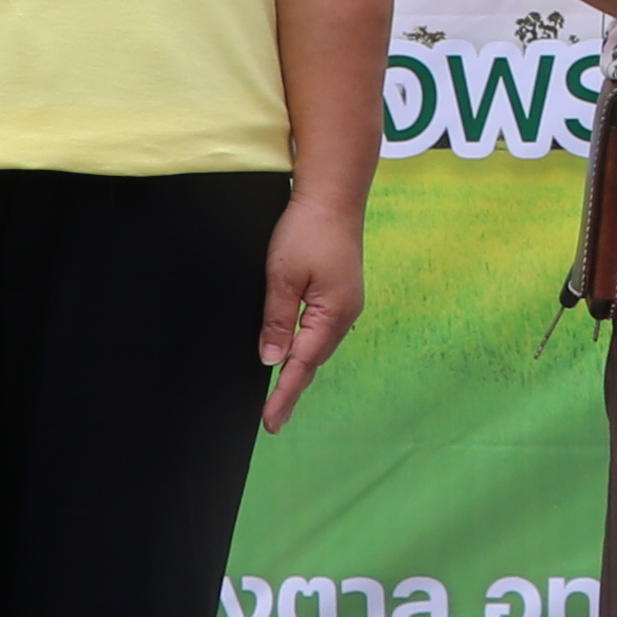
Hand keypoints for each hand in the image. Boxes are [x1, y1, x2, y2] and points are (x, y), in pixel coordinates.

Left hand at [258, 195, 366, 431]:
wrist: (333, 195)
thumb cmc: (308, 230)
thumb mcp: (282, 276)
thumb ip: (277, 321)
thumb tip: (272, 360)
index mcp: (333, 314)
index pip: (303, 365)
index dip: (284, 395)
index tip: (270, 422)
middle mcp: (345, 315)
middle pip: (313, 360)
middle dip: (293, 389)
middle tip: (272, 417)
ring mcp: (345, 304)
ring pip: (317, 346)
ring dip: (299, 369)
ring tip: (280, 394)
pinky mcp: (340, 292)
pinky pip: (321, 330)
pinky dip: (306, 347)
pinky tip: (294, 351)